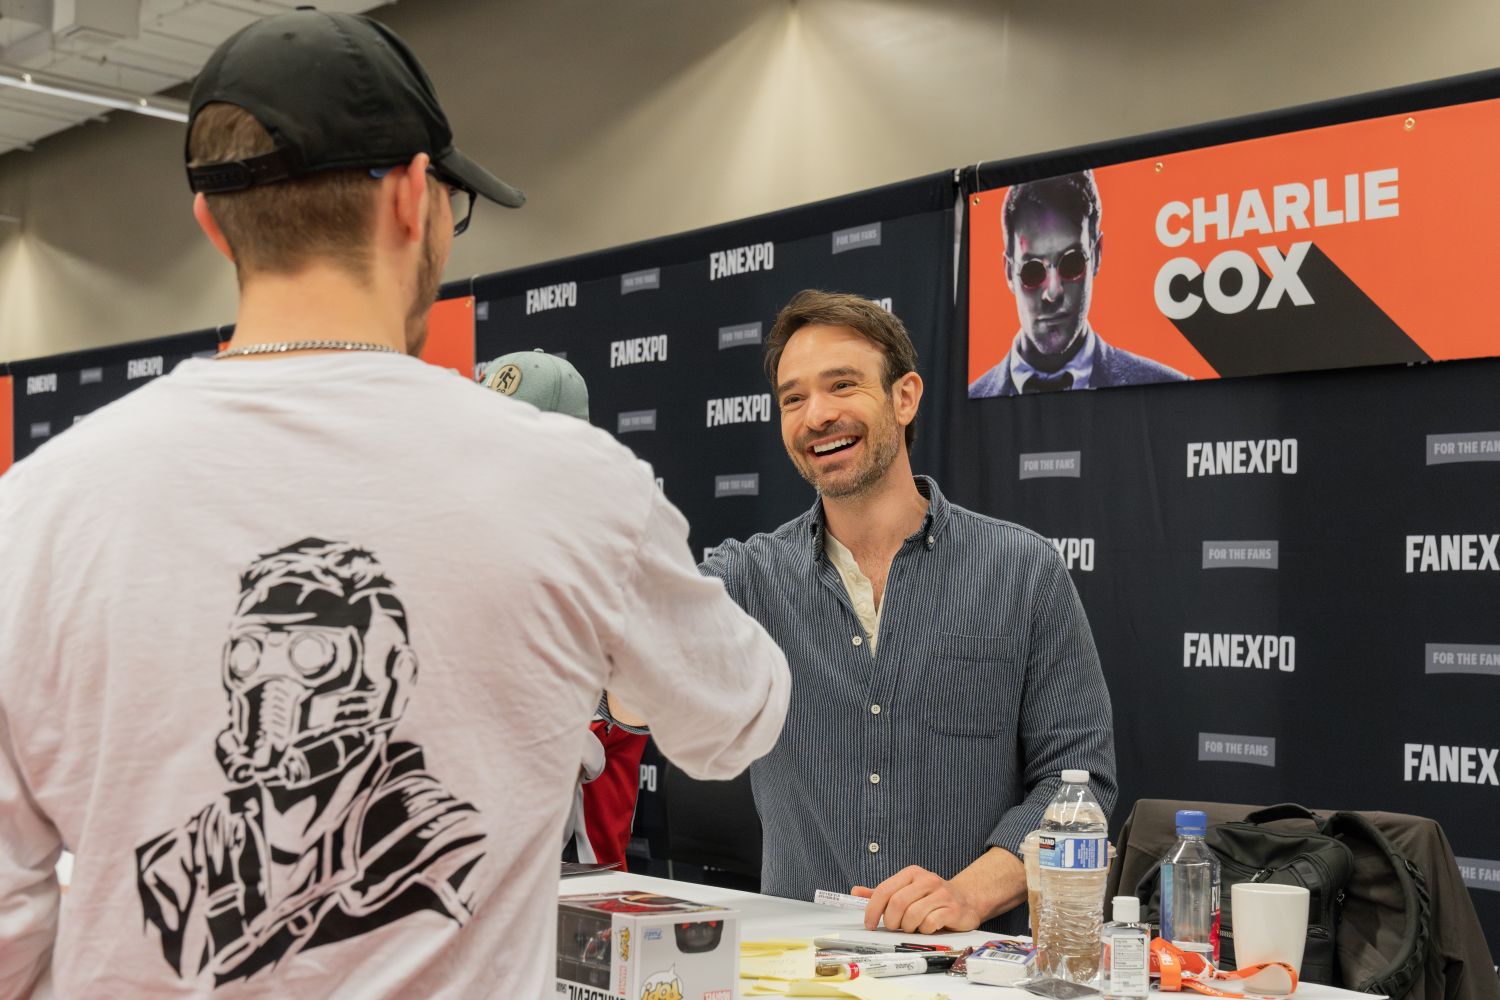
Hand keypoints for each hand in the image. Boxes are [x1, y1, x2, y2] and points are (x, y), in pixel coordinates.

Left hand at [852, 864, 981, 932]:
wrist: (965, 900)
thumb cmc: (930, 897)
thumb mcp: (906, 890)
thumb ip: (882, 893)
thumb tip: (856, 892)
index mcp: (911, 873)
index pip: (884, 890)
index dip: (873, 909)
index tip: (870, 923)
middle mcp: (926, 879)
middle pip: (897, 903)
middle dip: (891, 921)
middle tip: (894, 927)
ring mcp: (941, 893)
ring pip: (913, 915)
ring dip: (908, 927)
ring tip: (912, 927)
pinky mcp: (953, 908)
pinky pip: (930, 923)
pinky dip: (924, 930)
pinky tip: (927, 927)